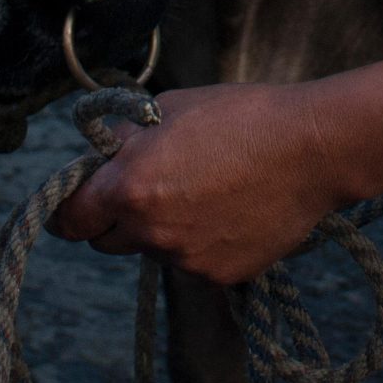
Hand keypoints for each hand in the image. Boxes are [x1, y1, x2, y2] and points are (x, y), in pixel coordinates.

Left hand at [46, 84, 343, 283]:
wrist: (312, 150)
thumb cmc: (242, 116)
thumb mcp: (172, 107)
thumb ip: (129, 136)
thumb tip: (107, 152)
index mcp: (130, 187)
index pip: (69, 219)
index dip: (69, 210)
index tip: (76, 204)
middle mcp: (151, 232)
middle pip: (106, 242)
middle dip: (116, 218)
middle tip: (147, 187)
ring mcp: (186, 260)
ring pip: (153, 249)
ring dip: (162, 228)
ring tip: (205, 189)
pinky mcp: (220, 275)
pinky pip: (192, 261)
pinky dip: (201, 241)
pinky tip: (231, 208)